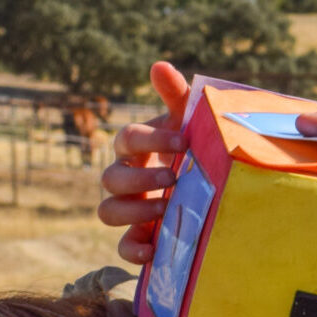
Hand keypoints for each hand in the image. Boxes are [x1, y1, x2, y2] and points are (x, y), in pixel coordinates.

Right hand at [97, 61, 188, 263]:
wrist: (208, 180)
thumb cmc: (192, 144)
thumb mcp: (189, 120)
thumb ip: (177, 95)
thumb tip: (158, 65)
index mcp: (135, 146)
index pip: (128, 139)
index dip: (152, 140)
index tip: (184, 142)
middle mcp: (124, 176)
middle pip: (111, 178)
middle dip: (140, 179)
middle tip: (173, 179)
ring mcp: (128, 206)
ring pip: (107, 211)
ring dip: (133, 211)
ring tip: (167, 207)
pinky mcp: (138, 234)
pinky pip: (122, 246)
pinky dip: (133, 250)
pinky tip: (153, 251)